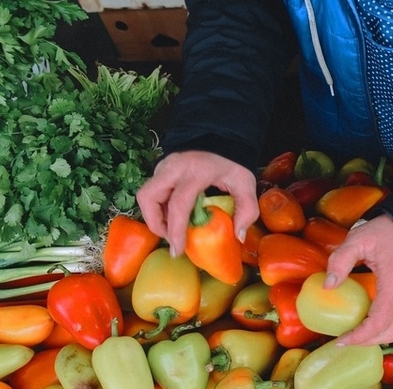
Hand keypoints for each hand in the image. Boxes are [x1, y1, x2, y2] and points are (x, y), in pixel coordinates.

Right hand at [136, 151, 259, 255]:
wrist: (221, 135)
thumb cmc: (232, 161)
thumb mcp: (245, 183)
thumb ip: (246, 210)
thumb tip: (238, 237)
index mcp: (195, 171)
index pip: (178, 204)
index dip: (175, 230)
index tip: (177, 250)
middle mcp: (173, 167)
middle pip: (148, 197)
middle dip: (156, 223)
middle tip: (172, 238)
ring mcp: (164, 165)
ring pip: (146, 195)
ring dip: (155, 216)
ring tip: (174, 228)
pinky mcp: (160, 168)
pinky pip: (153, 191)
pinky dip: (160, 207)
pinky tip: (175, 215)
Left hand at [325, 216, 392, 345]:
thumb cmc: (384, 232)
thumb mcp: (357, 239)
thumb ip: (340, 260)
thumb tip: (327, 287)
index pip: (378, 321)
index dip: (359, 336)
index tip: (341, 340)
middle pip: (389, 332)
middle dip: (366, 341)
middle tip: (343, 341)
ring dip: (374, 338)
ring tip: (353, 335)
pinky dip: (380, 328)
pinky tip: (363, 324)